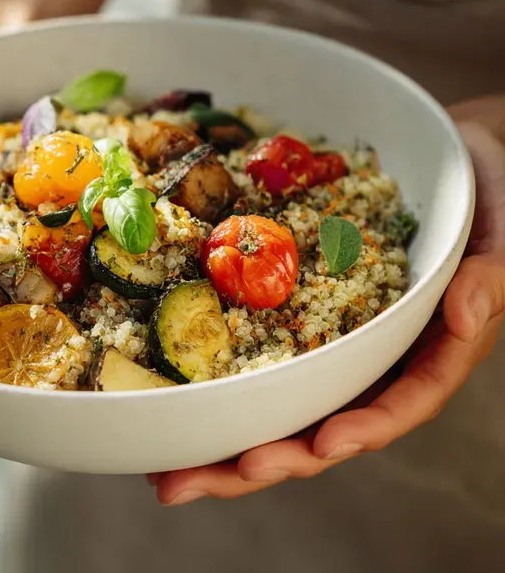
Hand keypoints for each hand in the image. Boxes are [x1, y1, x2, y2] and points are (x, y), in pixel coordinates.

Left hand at [148, 120, 504, 505]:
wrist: (453, 156)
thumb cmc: (485, 193)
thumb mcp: (503, 227)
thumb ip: (491, 276)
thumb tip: (466, 314)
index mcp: (430, 348)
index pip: (399, 403)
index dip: (362, 430)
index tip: (320, 448)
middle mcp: (376, 354)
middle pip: (323, 422)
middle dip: (263, 459)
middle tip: (191, 482)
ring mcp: (334, 334)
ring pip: (283, 398)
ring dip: (227, 439)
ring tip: (166, 469)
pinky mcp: (300, 306)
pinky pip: (262, 344)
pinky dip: (222, 376)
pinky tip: (177, 396)